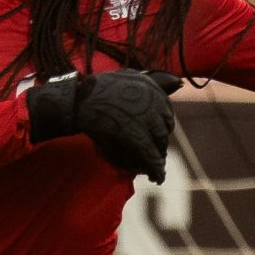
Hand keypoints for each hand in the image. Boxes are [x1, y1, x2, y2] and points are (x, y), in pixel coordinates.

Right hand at [26, 69, 184, 181]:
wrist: (75, 102)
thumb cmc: (96, 90)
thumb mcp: (127, 77)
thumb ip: (153, 79)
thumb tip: (178, 82)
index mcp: (152, 89)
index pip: (166, 111)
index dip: (158, 126)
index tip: (151, 135)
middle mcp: (153, 103)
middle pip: (164, 129)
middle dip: (158, 142)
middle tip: (151, 153)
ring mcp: (145, 120)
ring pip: (159, 144)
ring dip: (157, 157)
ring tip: (153, 168)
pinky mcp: (135, 137)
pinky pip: (151, 157)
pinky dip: (156, 169)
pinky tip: (156, 178)